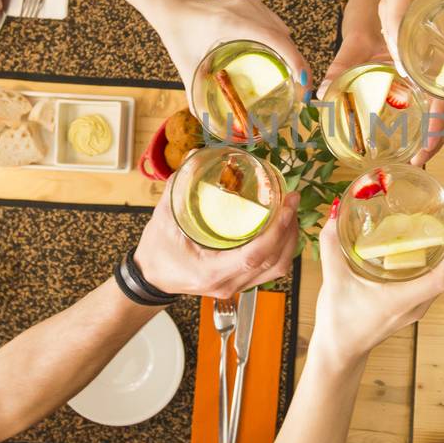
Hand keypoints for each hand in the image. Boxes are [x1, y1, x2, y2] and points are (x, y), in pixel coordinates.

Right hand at [133, 190, 300, 299]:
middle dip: (289, 230)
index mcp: (211, 271)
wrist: (151, 278)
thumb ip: (179, 186)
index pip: (254, 256)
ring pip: (276, 268)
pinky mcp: (240, 283)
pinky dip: (281, 248)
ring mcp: (236, 287)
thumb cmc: (156, 252)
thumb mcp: (164, 218)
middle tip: (292, 200)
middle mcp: (228, 283)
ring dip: (289, 240)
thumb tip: (196, 155)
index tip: (287, 206)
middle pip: (273, 263)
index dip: (276, 232)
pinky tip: (281, 227)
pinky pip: (270, 269)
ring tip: (290, 212)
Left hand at [156, 0, 310, 109]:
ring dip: (292, 54)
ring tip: (295, 79)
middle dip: (298, 64)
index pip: (274, 39)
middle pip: (283, 38)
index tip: (303, 81)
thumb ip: (194, 93)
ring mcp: (252, 5)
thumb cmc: (178, 33)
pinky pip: (276, 26)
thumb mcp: (186, 65)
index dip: (294, 59)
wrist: (174, 7)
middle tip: (302, 91)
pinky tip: (282, 60)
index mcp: (231, 23)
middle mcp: (246, 10)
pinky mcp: (254, 5)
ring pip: (282, 31)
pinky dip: (283, 44)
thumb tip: (206, 121)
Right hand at [312, 194, 443, 364]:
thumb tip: (336, 212)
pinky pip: (435, 278)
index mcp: (403, 300)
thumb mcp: (333, 280)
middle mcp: (417, 304)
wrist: (340, 352)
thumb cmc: (339, 323)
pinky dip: (439, 257)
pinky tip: (428, 240)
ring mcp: (417, 306)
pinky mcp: (412, 305)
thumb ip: (331, 245)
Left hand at [321, 0, 443, 165]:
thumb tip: (322, 92)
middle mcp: (436, 67)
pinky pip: (434, 101)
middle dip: (437, 139)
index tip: (423, 151)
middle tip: (417, 161)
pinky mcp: (424, 76)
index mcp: (428, 59)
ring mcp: (432, 73)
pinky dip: (428, 121)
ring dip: (435, 133)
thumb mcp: (358, 38)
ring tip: (416, 156)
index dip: (438, 129)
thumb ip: (342, 63)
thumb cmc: (373, 10)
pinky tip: (415, 136)